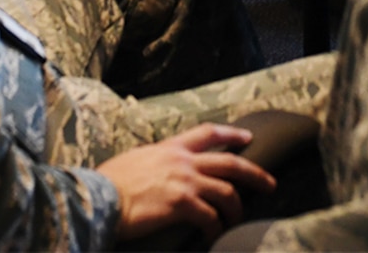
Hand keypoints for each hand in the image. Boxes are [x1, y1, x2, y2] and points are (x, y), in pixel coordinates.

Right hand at [102, 124, 276, 240]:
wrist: (97, 197)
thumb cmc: (108, 182)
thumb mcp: (136, 159)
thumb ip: (155, 161)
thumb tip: (158, 168)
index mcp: (170, 147)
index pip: (208, 133)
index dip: (231, 134)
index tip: (248, 138)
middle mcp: (182, 161)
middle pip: (230, 163)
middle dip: (254, 174)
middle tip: (270, 184)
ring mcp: (184, 181)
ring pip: (226, 192)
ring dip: (236, 208)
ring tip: (237, 220)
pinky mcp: (181, 204)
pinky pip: (210, 216)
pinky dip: (216, 227)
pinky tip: (214, 234)